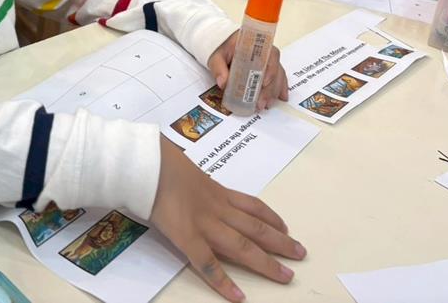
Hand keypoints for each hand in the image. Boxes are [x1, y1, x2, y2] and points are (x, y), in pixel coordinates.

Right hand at [151, 137, 304, 300]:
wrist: (147, 162)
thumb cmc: (160, 159)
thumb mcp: (184, 166)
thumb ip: (192, 179)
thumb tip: (191, 183)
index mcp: (216, 190)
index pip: (251, 204)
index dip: (271, 216)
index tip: (284, 226)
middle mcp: (217, 207)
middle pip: (256, 227)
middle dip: (280, 242)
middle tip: (300, 253)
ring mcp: (205, 223)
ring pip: (243, 245)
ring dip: (266, 262)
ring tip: (286, 275)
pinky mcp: (188, 237)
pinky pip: (209, 264)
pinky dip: (224, 282)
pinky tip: (238, 296)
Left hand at [207, 32, 287, 110]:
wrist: (223, 48)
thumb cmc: (222, 50)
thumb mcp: (216, 57)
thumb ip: (218, 67)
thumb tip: (223, 82)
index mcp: (255, 45)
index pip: (270, 54)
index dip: (271, 68)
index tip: (265, 83)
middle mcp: (266, 52)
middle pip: (276, 69)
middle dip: (270, 88)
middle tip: (261, 103)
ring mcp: (269, 61)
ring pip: (278, 76)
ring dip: (274, 92)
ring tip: (266, 105)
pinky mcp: (269, 69)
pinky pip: (279, 78)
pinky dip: (280, 89)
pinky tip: (282, 98)